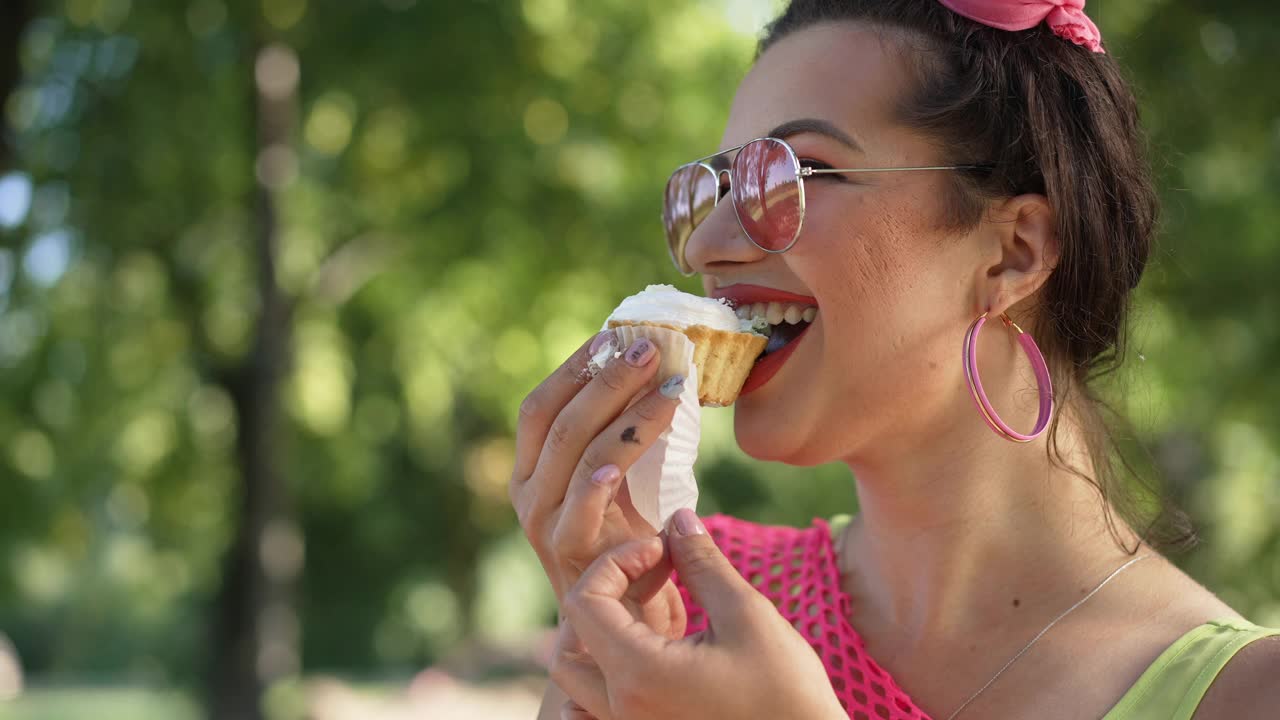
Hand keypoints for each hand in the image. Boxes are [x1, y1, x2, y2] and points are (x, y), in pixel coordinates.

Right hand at [510, 331, 686, 639]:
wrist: (630, 624)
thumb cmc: (634, 548)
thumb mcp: (627, 484)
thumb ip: (629, 439)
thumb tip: (663, 371)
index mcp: (532, 468)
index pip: (542, 403)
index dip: (575, 366)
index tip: (616, 332)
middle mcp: (528, 492)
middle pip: (557, 419)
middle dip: (605, 378)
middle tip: (651, 348)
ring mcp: (543, 524)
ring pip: (575, 454)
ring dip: (625, 415)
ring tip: (668, 387)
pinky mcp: (567, 555)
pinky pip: (581, 508)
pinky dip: (601, 478)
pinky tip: (626, 457)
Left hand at [551, 509, 845, 719]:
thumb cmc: (788, 692)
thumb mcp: (747, 616)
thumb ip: (703, 563)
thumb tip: (678, 519)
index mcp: (638, 673)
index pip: (584, 600)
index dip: (617, 562)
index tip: (662, 552)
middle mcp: (621, 710)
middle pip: (567, 643)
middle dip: (601, 596)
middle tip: (652, 578)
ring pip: (574, 684)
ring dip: (594, 641)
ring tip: (644, 617)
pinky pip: (592, 717)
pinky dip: (598, 687)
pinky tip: (640, 664)